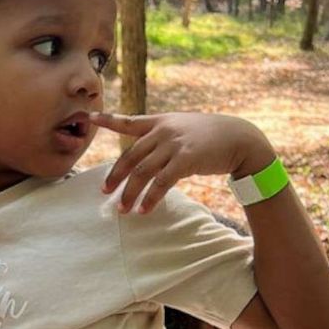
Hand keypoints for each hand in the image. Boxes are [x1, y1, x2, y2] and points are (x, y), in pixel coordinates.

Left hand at [91, 111, 274, 214]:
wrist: (239, 138)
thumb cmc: (209, 136)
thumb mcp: (182, 128)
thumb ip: (161, 137)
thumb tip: (143, 155)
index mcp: (160, 122)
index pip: (129, 121)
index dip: (108, 120)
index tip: (90, 117)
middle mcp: (163, 131)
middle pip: (130, 156)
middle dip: (115, 176)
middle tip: (105, 193)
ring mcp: (173, 145)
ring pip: (143, 172)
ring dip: (130, 193)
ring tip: (123, 209)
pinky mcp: (185, 160)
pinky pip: (162, 183)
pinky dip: (151, 198)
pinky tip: (144, 210)